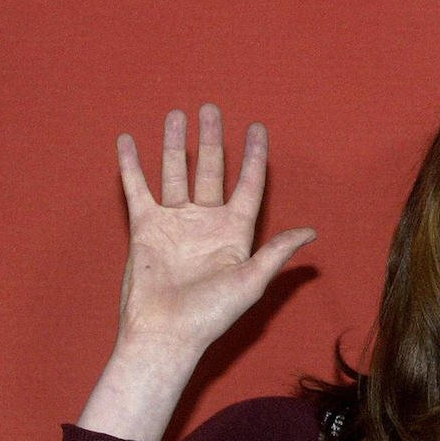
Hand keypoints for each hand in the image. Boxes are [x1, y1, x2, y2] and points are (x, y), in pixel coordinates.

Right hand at [78, 104, 314, 440]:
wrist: (166, 332)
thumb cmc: (212, 313)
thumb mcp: (252, 280)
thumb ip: (277, 251)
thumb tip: (311, 231)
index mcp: (236, 232)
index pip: (250, 185)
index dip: (255, 157)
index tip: (258, 128)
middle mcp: (206, 222)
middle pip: (211, 170)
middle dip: (212, 139)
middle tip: (211, 108)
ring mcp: (176, 223)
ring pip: (175, 172)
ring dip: (174, 144)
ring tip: (177, 114)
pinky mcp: (146, 228)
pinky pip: (138, 189)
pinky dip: (132, 165)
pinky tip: (128, 140)